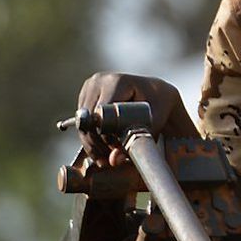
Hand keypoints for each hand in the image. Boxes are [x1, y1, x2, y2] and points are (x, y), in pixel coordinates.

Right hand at [76, 73, 196, 166]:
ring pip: (82, 123)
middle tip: (111, 155)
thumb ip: (135, 141)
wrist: (157, 93)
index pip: (100, 116)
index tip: (116, 148)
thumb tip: (113, 160)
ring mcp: (90, 86)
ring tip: (108, 153)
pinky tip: (102, 146)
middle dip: (97, 142)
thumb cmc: (158, 107)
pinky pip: (82, 121)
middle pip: (88, 120)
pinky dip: (90, 135)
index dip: (105, 136)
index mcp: (117, 82)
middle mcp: (100, 80)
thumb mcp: (152, 124)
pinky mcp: (86, 94)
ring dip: (92, 142)